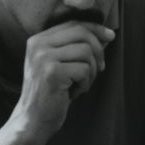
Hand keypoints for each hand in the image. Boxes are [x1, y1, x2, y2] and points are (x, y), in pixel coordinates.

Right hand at [16, 20, 114, 136]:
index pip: (73, 24)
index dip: (95, 28)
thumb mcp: (62, 66)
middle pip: (81, 33)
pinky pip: (83, 70)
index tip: (110, 36)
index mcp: (39, 40)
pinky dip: (85, 83)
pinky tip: (74, 93)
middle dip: (97, 50)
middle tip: (100, 68)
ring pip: (85, 52)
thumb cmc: (52, 94)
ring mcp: (43, 58)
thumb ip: (78, 48)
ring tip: (81, 84)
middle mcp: (38, 45)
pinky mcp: (52, 73)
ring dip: (91, 71)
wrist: (33, 120)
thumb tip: (106, 35)